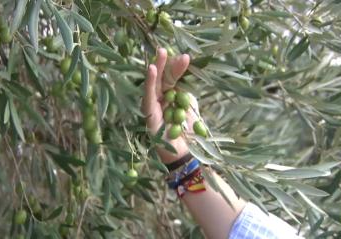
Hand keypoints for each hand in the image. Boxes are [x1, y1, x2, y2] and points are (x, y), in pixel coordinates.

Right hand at [142, 48, 198, 163]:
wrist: (187, 155)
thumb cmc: (190, 134)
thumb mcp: (191, 108)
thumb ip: (187, 94)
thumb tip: (184, 77)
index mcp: (173, 98)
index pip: (173, 79)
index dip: (177, 68)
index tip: (186, 57)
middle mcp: (162, 101)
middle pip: (163, 79)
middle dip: (166, 64)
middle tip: (168, 48)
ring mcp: (154, 108)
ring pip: (154, 85)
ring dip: (157, 69)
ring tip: (160, 53)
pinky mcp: (149, 116)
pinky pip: (148, 96)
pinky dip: (150, 83)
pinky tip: (152, 70)